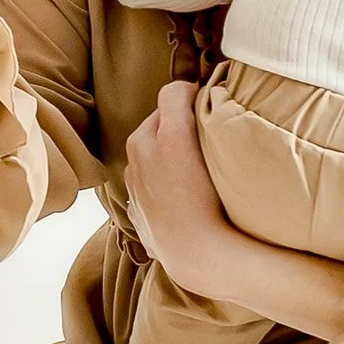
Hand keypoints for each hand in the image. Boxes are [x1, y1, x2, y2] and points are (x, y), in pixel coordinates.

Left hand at [123, 81, 233, 294]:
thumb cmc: (209, 198)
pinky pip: (146, 182)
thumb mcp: (205, 146)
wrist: (197, 253)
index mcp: (157, 132)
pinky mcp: (135, 206)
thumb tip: (198, 90)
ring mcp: (133, 180)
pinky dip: (159, 181)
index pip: (173, 93)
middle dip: (176, 122)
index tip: (210, 102)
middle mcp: (139, 150)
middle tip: (203, 135)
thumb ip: (194, 108)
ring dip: (165, 151)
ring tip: (192, 167)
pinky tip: (180, 194)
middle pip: (158, 120)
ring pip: (149, 151)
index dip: (193, 95)